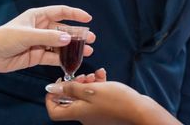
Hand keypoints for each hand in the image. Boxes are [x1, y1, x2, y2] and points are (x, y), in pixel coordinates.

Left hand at [0, 5, 93, 73]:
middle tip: (91, 38)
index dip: (75, 14)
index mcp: (38, 16)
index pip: (61, 12)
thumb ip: (49, 38)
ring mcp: (40, 42)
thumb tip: (68, 39)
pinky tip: (72, 61)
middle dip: (78, 34)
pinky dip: (63, 59)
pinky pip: (53, 57)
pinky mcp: (37, 56)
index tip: (88, 18)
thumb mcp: (28, 35)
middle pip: (64, 29)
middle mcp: (41, 28)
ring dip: (73, 48)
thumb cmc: (5, 38)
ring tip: (88, 51)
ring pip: (61, 44)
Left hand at [46, 71, 177, 124]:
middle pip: (70, 101)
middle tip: (83, 75)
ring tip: (96, 73)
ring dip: (87, 83)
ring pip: (84, 96)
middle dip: (74, 85)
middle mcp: (84, 116)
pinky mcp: (106, 110)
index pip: (54, 111)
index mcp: (77, 112)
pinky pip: (96, 97)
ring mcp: (95, 114)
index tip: (58, 83)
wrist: (138, 110)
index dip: (51, 98)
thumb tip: (51, 88)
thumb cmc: (115, 100)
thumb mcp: (91, 89)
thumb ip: (71, 88)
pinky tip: (103, 75)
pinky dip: (98, 86)